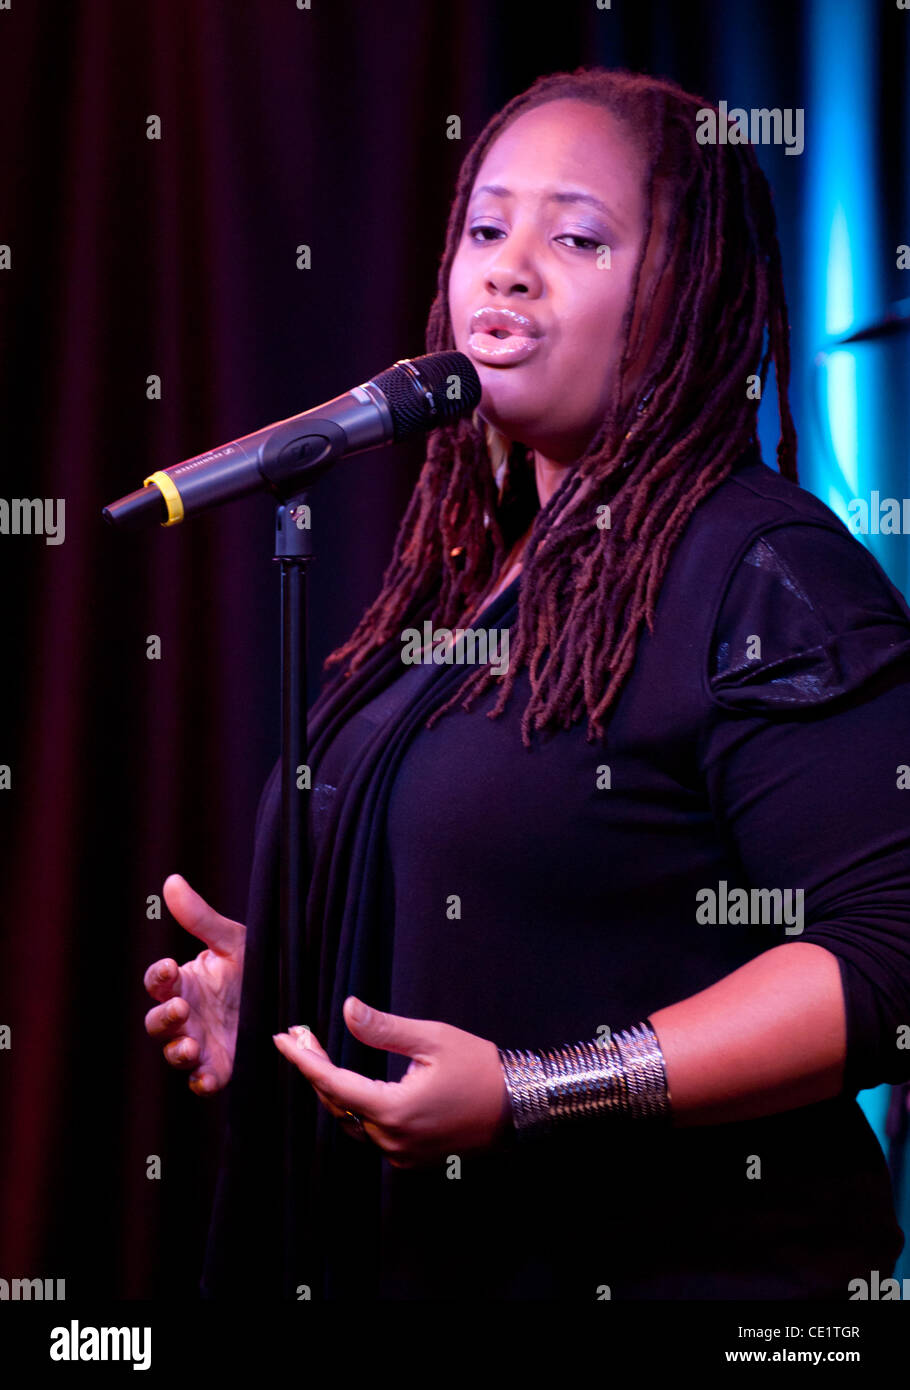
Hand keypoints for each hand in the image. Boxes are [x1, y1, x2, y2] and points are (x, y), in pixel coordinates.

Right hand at [143, 874, 244, 1095]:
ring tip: (189, 1045)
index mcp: (184, 983)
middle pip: (157, 1021)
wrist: (285, 993)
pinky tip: (206, 1078)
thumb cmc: (252, 964)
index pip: (158, 981)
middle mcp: (186, 1014)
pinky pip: (202, 1080)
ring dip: (177, 1050)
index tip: (170, 967)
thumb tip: (172, 881)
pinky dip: (201, 1081)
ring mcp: (200, 1042)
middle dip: (164, 1017)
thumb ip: (201, 917)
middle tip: (180, 1008)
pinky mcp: (220, 1065)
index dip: (159, 976)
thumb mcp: (231, 940)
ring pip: (175, 1052)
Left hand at [272, 997, 512, 1167]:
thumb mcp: (431, 1039)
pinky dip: (354, 1106)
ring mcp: (400, 1153)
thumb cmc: (479, 1068)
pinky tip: (349, 1081)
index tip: (281, 1039)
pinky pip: (369, 1131)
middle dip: (314, 1067)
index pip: (332, 1083)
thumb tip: (346, 1009)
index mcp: (392, 1110)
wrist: (519, 1107)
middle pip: (336, 1103)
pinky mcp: (410, 1157)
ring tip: (318, 1052)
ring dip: (332, 1087)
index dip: (303, 1060)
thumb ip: (384, 1028)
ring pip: (350, 1120)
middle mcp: (390, 1139)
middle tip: (300, 1035)